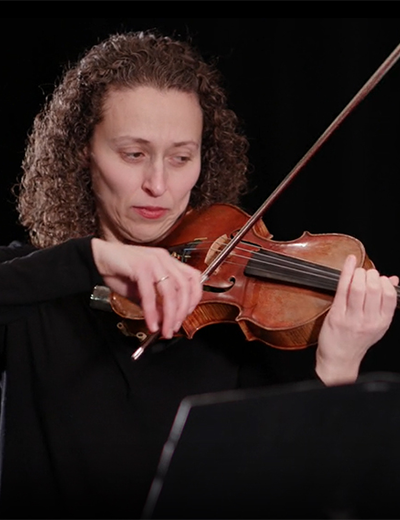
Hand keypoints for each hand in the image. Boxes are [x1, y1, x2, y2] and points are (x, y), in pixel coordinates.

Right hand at [91, 238, 202, 338]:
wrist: (97, 258)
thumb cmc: (119, 272)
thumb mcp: (142, 290)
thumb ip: (156, 302)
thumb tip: (166, 320)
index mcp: (168, 261)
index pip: (193, 278)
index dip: (195, 298)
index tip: (186, 314)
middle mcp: (164, 259)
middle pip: (184, 287)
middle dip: (181, 312)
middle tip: (174, 328)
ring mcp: (153, 261)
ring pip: (170, 291)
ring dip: (169, 315)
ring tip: (164, 330)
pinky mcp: (140, 266)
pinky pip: (150, 293)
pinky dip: (152, 311)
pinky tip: (151, 323)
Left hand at [316, 254, 397, 384]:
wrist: (339, 358)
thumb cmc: (358, 340)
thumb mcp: (378, 323)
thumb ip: (385, 302)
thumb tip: (393, 279)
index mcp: (382, 321)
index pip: (390, 295)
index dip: (385, 281)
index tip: (379, 278)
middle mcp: (368, 320)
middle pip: (374, 288)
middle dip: (371, 274)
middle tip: (367, 273)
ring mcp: (351, 318)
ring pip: (358, 288)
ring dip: (359, 273)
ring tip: (358, 272)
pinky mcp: (336, 315)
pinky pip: (342, 289)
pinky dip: (346, 272)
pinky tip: (349, 262)